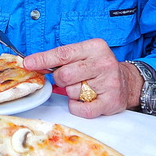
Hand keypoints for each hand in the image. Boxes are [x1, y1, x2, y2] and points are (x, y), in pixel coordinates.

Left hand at [23, 39, 138, 118]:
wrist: (128, 82)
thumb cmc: (98, 68)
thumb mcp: (84, 55)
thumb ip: (61, 59)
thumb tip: (33, 64)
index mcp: (95, 47)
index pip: (62, 53)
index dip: (42, 60)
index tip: (28, 63)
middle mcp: (103, 62)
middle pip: (64, 75)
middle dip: (61, 80)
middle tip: (71, 79)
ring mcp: (109, 82)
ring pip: (71, 92)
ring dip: (72, 93)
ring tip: (85, 88)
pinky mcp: (111, 101)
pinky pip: (81, 109)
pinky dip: (77, 107)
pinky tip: (85, 100)